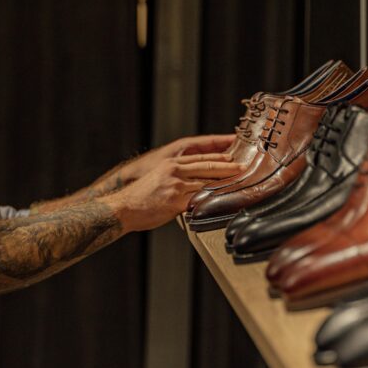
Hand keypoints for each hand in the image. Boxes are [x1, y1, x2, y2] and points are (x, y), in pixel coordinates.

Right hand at [106, 152, 242, 231]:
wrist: (123, 208)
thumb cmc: (139, 199)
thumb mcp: (158, 180)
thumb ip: (176, 180)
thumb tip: (194, 188)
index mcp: (171, 164)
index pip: (201, 159)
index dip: (220, 158)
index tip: (233, 158)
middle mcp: (174, 171)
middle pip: (209, 167)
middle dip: (229, 168)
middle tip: (244, 168)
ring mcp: (176, 185)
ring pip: (207, 183)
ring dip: (225, 184)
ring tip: (240, 184)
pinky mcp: (176, 201)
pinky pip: (199, 200)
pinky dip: (213, 200)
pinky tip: (224, 200)